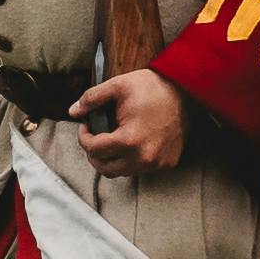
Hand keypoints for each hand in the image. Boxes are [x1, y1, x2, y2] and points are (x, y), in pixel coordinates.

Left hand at [73, 68, 190, 177]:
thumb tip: (73, 112)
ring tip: (110, 141)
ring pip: (122, 172)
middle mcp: (143, 158)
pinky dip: (130, 160)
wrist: (186, 91)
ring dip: (111, 159)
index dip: (84, 137)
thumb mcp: (118, 86)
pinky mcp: (167, 163)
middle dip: (94, 153)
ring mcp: (157, 163)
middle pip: (105, 168)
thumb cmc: (152, 87)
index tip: (85, 127)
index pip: (94, 150)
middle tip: (94, 137)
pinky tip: (129, 144)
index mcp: (129, 141)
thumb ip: (91, 99)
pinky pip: (141, 169)